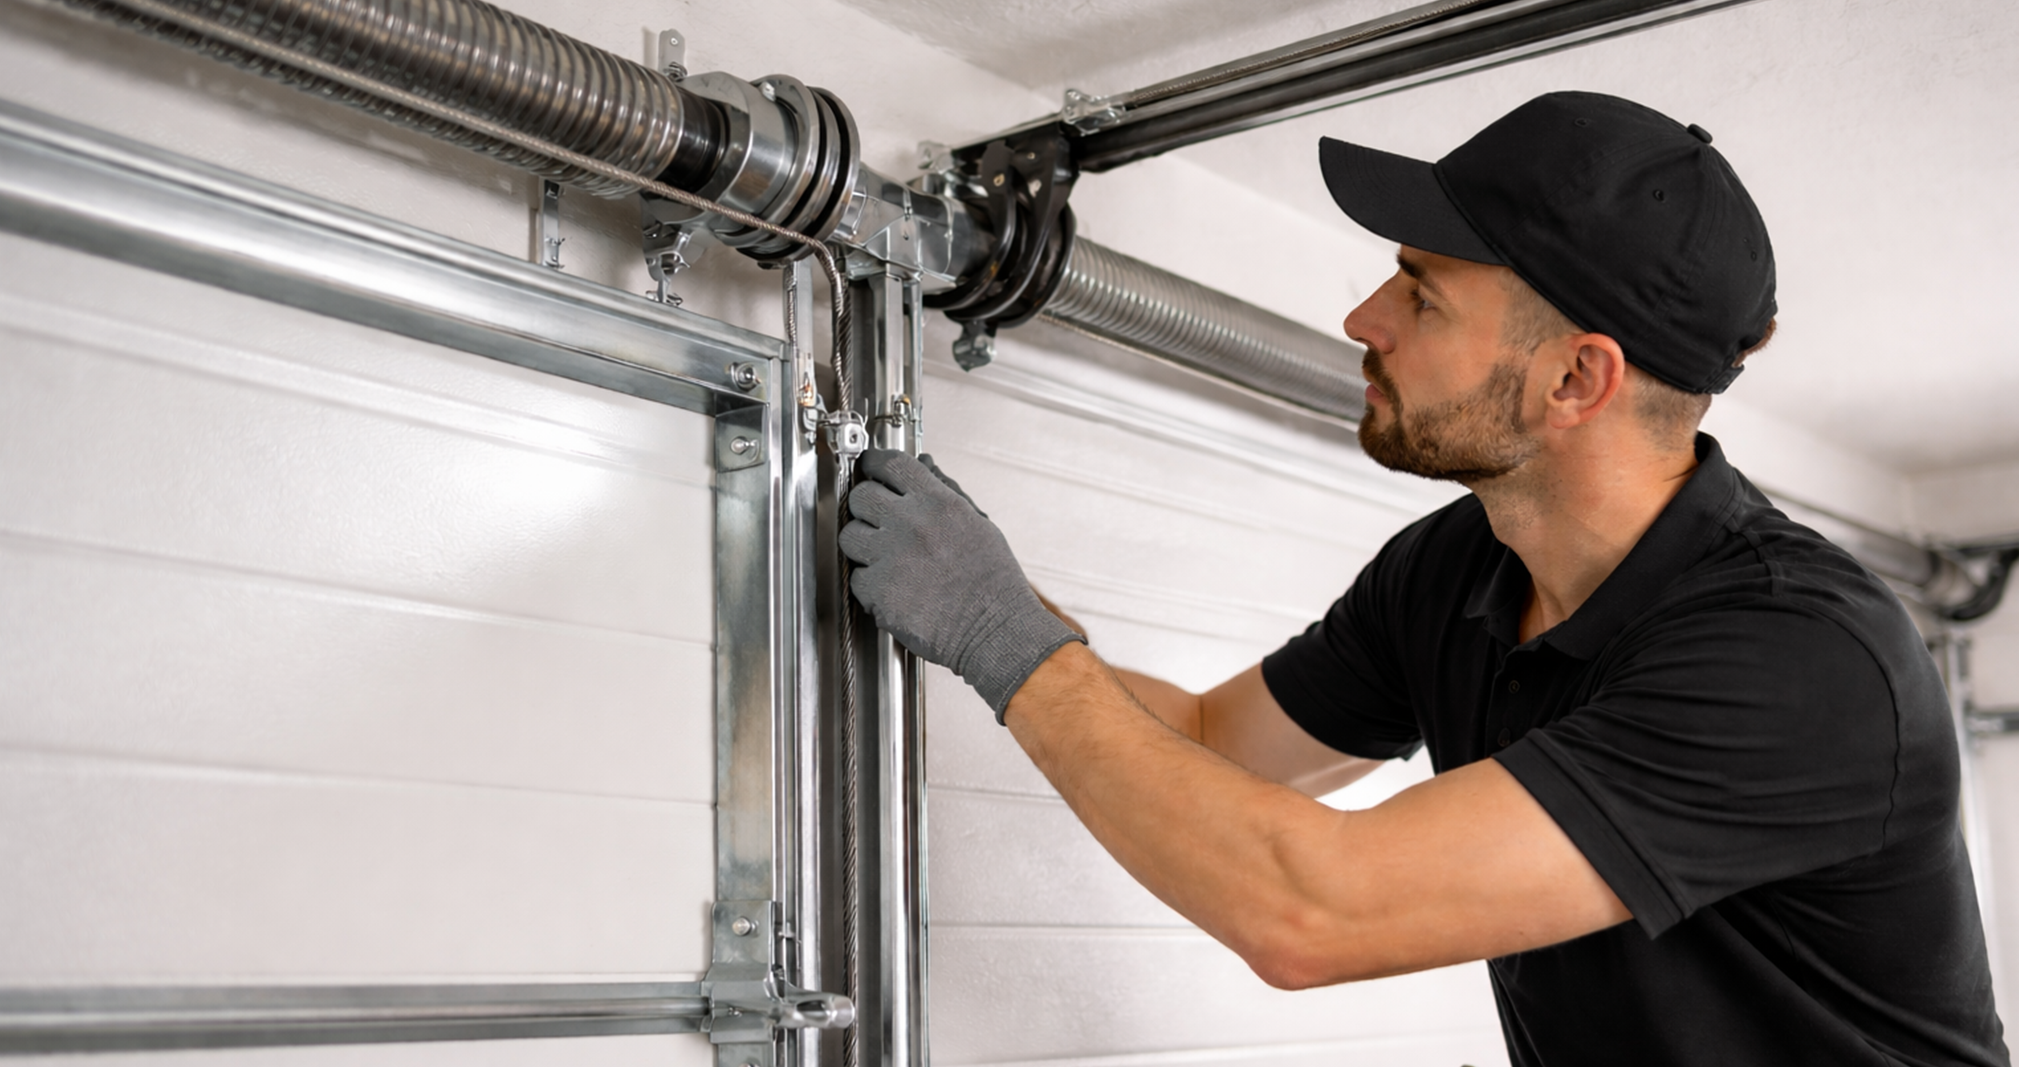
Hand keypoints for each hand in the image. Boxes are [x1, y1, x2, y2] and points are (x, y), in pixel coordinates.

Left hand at [839, 450, 1083, 718]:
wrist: (996, 630)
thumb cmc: (993, 582)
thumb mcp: (977, 523)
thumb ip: (945, 491)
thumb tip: (924, 465)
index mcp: (937, 502)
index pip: (890, 464)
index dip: (874, 464)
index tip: (870, 470)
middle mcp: (910, 524)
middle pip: (860, 497)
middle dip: (866, 508)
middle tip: (877, 521)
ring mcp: (890, 557)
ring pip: (849, 536)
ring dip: (862, 546)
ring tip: (886, 560)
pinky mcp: (878, 591)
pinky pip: (857, 577)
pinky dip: (870, 585)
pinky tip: (894, 589)